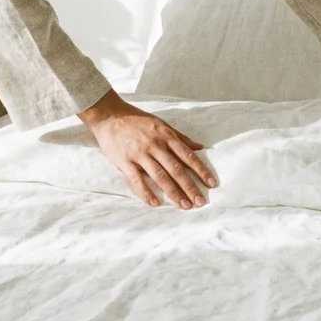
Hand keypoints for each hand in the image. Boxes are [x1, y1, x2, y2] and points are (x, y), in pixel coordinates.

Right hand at [79, 90, 217, 209]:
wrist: (109, 115)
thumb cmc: (137, 120)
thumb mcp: (161, 124)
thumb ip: (180, 138)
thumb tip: (200, 148)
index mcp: (166, 136)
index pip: (187, 156)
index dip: (201, 170)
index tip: (211, 183)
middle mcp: (155, 145)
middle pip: (176, 169)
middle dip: (190, 186)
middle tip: (200, 202)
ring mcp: (140, 154)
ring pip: (160, 176)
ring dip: (173, 192)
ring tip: (184, 205)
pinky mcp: (125, 161)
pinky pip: (137, 180)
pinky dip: (146, 192)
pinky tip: (155, 203)